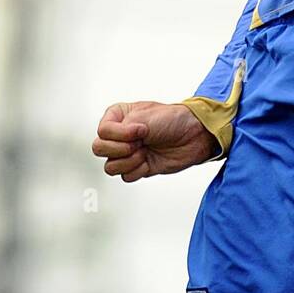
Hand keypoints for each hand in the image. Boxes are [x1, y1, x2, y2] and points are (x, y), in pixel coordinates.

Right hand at [91, 100, 216, 181]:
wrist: (194, 135)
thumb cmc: (173, 119)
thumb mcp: (145, 117)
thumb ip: (123, 129)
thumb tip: (116, 144)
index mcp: (118, 116)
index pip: (102, 131)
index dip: (120, 134)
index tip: (142, 130)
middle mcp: (120, 134)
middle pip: (99, 149)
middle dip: (121, 149)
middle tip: (140, 143)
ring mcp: (127, 151)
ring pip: (110, 167)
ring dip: (130, 161)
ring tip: (145, 151)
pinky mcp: (137, 167)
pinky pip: (125, 176)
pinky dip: (138, 170)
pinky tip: (149, 160)